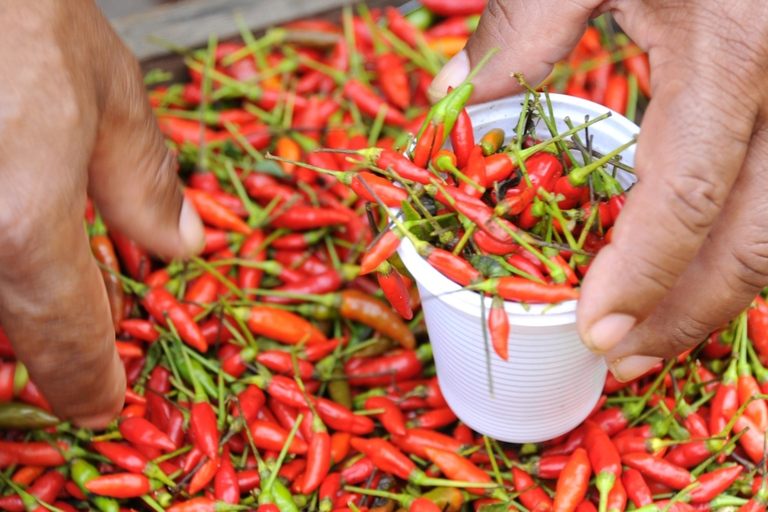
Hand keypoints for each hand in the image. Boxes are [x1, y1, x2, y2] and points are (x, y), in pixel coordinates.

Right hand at [0, 0, 203, 427]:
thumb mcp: (105, 90)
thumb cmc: (16, 11)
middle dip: (40, 347)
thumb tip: (181, 243)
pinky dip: (0, 262)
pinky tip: (22, 210)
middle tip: (74, 356)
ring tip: (51, 274)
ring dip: (17, 298)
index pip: (60, 331)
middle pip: (0, 321)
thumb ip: (141, 181)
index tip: (102, 404)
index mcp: (18, 220)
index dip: (84, 377)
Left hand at [429, 0, 767, 380]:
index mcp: (736, 43)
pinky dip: (743, 231)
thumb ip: (524, 31)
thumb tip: (457, 101)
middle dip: (692, 312)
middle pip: (763, 234)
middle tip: (625, 357)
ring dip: (724, 288)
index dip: (645, 277)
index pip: (689, 193)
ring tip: (656, 327)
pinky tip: (694, 257)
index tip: (597, 332)